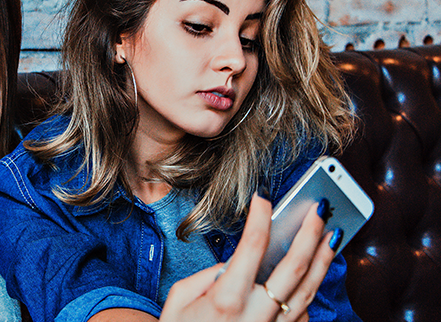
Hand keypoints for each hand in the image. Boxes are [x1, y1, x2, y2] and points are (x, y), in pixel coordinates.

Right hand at [159, 193, 336, 320]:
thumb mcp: (179, 299)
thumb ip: (206, 276)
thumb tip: (233, 264)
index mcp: (227, 299)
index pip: (252, 247)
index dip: (260, 218)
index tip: (262, 200)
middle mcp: (256, 315)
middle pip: (293, 267)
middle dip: (309, 233)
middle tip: (318, 211)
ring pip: (308, 292)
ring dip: (322, 260)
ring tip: (331, 236)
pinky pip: (302, 315)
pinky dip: (309, 294)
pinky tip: (312, 276)